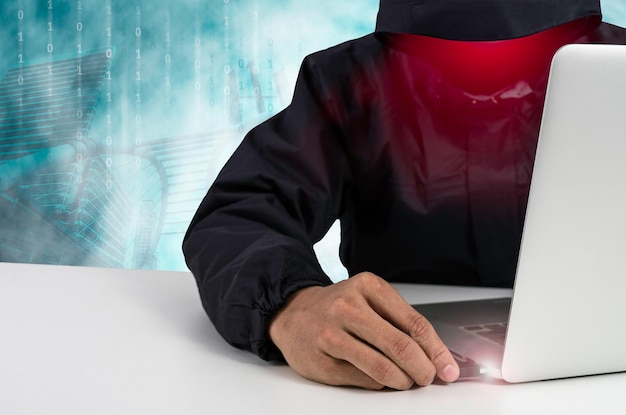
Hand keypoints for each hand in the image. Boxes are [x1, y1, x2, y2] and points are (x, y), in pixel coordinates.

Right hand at [268, 272, 459, 389]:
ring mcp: (331, 334)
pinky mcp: (321, 361)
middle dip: (423, 369)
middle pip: (400, 346)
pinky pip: (363, 380)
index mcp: (367, 286)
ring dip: (402, 381)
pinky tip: (378, 378)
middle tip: (428, 378)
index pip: (414, 323)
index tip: (447, 368)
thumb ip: (400, 321)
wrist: (292, 313)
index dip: (436, 350)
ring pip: (382, 368)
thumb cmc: (338, 308)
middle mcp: (348, 306)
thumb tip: (435, 356)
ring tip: (405, 380)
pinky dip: (379, 384)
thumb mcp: (369, 299)